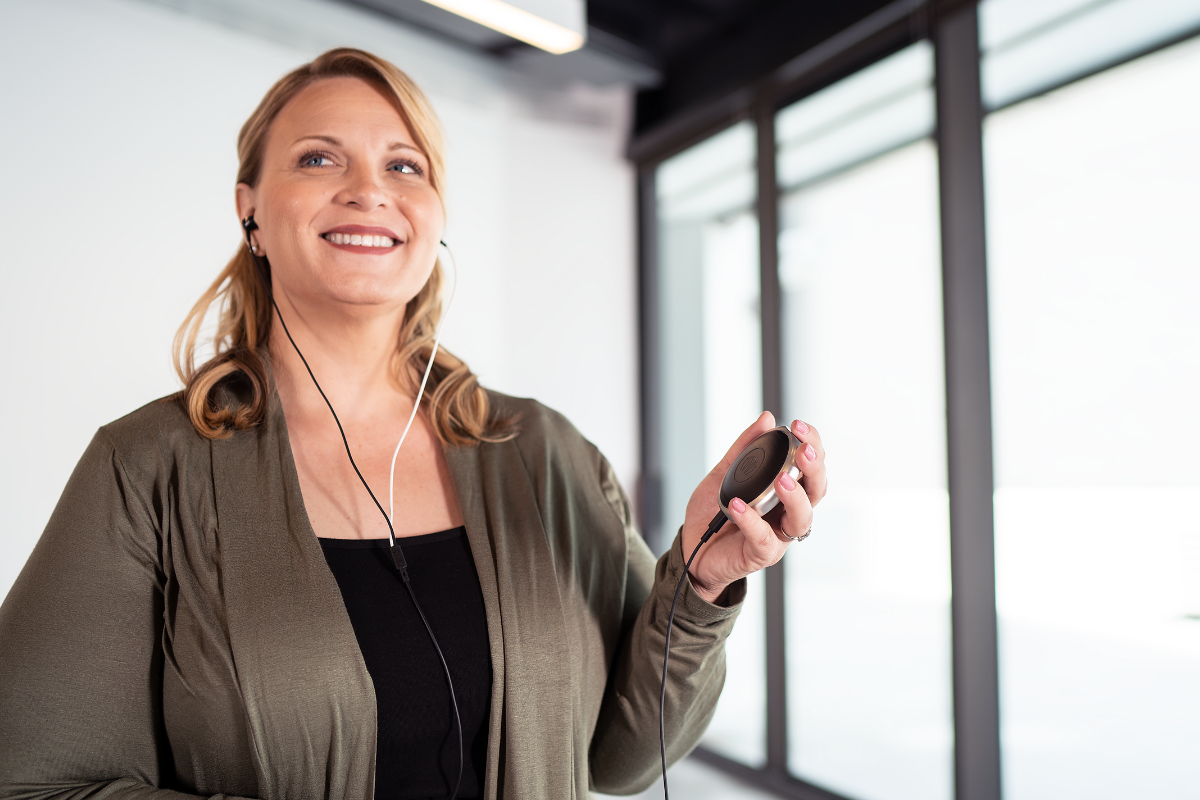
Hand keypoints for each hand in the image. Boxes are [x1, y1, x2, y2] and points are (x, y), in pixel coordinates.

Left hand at [680, 412, 827, 603]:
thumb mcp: (725, 473)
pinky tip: (739, 504)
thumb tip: (766, 419)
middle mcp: (788, 513)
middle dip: (814, 468)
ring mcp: (778, 535)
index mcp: (785, 491)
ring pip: (801, 518)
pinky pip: (763, 537)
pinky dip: (751, 519)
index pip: (811, 467)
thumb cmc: (713, 513)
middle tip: (803, 449)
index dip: (813, 445)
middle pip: (817, 490)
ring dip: (795, 496)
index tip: (798, 426)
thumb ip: (744, 448)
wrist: (692, 547)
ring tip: (781, 479)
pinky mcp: (761, 554)